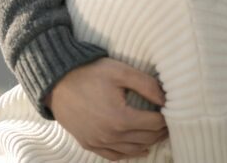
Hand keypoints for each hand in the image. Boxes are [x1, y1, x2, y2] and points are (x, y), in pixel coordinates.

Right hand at [45, 58, 167, 159]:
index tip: (171, 112)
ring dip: (147, 143)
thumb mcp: (120, 71)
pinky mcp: (88, 143)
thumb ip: (146, 84)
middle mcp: (110, 136)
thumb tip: (165, 99)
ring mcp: (98, 142)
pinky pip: (113, 156)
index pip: (154, 124)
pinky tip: (136, 148)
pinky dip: (128, 154)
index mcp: (120, 118)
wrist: (55, 80)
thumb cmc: (88, 72)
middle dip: (160, 132)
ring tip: (156, 134)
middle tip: (167, 123)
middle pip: (145, 139)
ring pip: (131, 150)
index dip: (166, 119)